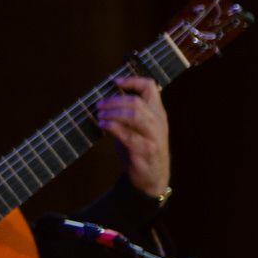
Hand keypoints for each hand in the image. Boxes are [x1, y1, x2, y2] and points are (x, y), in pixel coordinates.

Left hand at [97, 75, 170, 198]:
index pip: (151, 87)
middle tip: (99, 105)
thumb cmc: (141, 149)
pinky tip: (103, 126)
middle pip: (137, 101)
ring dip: (112, 113)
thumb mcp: (139, 127)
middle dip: (114, 101)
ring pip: (134, 115)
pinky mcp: (145, 151)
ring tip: (100, 115)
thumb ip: (129, 112)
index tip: (115, 82)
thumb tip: (105, 99)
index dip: (132, 80)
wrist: (152, 177)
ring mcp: (153, 137)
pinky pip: (128, 135)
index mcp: (158, 113)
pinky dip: (112, 127)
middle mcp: (158, 122)